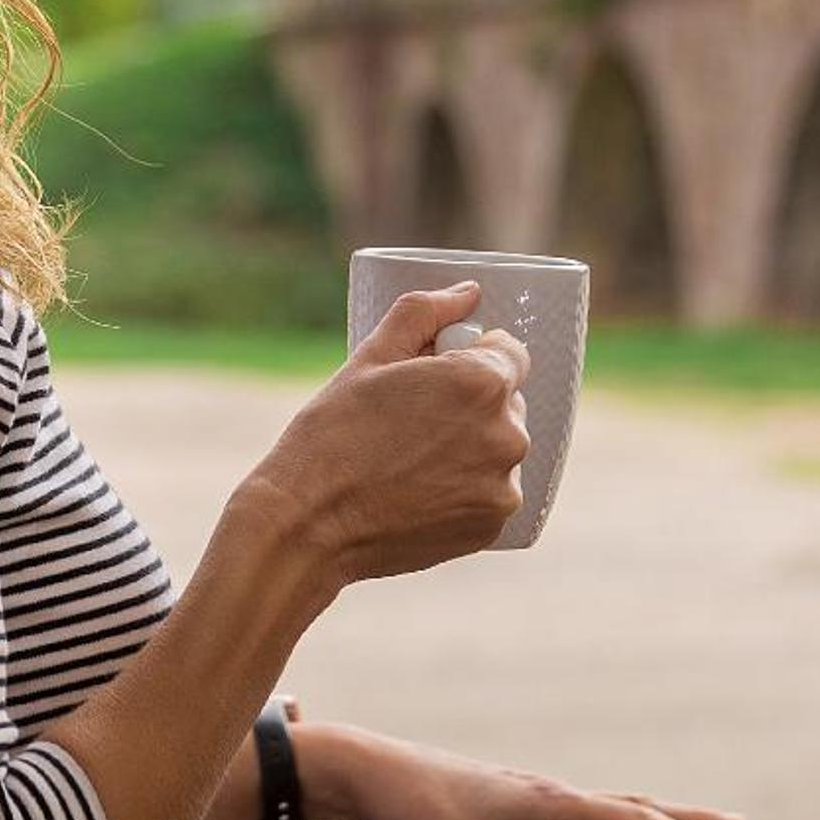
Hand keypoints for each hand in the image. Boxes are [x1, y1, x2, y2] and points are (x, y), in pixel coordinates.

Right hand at [231, 281, 531, 590]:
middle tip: (413, 421)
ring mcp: (503, 486)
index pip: (511, 352)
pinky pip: (491, 493)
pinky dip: (465, 490)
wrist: (309, 524)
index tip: (434, 377)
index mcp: (481, 382)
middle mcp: (506, 434)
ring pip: (499, 450)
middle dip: (470, 405)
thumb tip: (468, 293)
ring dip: (471, 449)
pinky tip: (419, 492)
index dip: (471, 358)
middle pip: (507, 403)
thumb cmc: (332, 434)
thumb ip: (424, 313)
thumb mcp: (370, 357)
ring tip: (411, 462)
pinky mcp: (493, 526)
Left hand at [314, 725, 744, 819]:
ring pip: (603, 805)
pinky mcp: (503, 799)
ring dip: (647, 816)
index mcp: (551, 804)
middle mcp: (546, 792)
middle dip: (684, 819)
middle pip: (631, 805)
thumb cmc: (418, 816)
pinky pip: (574, 812)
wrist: (366, 773)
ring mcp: (525, 793)